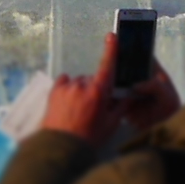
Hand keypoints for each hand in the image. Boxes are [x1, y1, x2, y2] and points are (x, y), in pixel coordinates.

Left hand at [35, 62, 181, 146]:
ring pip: (79, 82)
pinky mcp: (54, 90)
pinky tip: (69, 102)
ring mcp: (66, 87)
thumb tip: (129, 95)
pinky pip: (65, 82)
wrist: (60, 147)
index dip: (111, 50)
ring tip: (79, 109)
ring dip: (82, 90)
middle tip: (94, 107)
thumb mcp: (111, 124)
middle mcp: (82, 85)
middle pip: (93, 79)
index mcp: (98, 92)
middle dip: (96, 89)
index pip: (107, 66)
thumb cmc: (89, 138)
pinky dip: (69, 88)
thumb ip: (121, 106)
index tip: (112, 36)